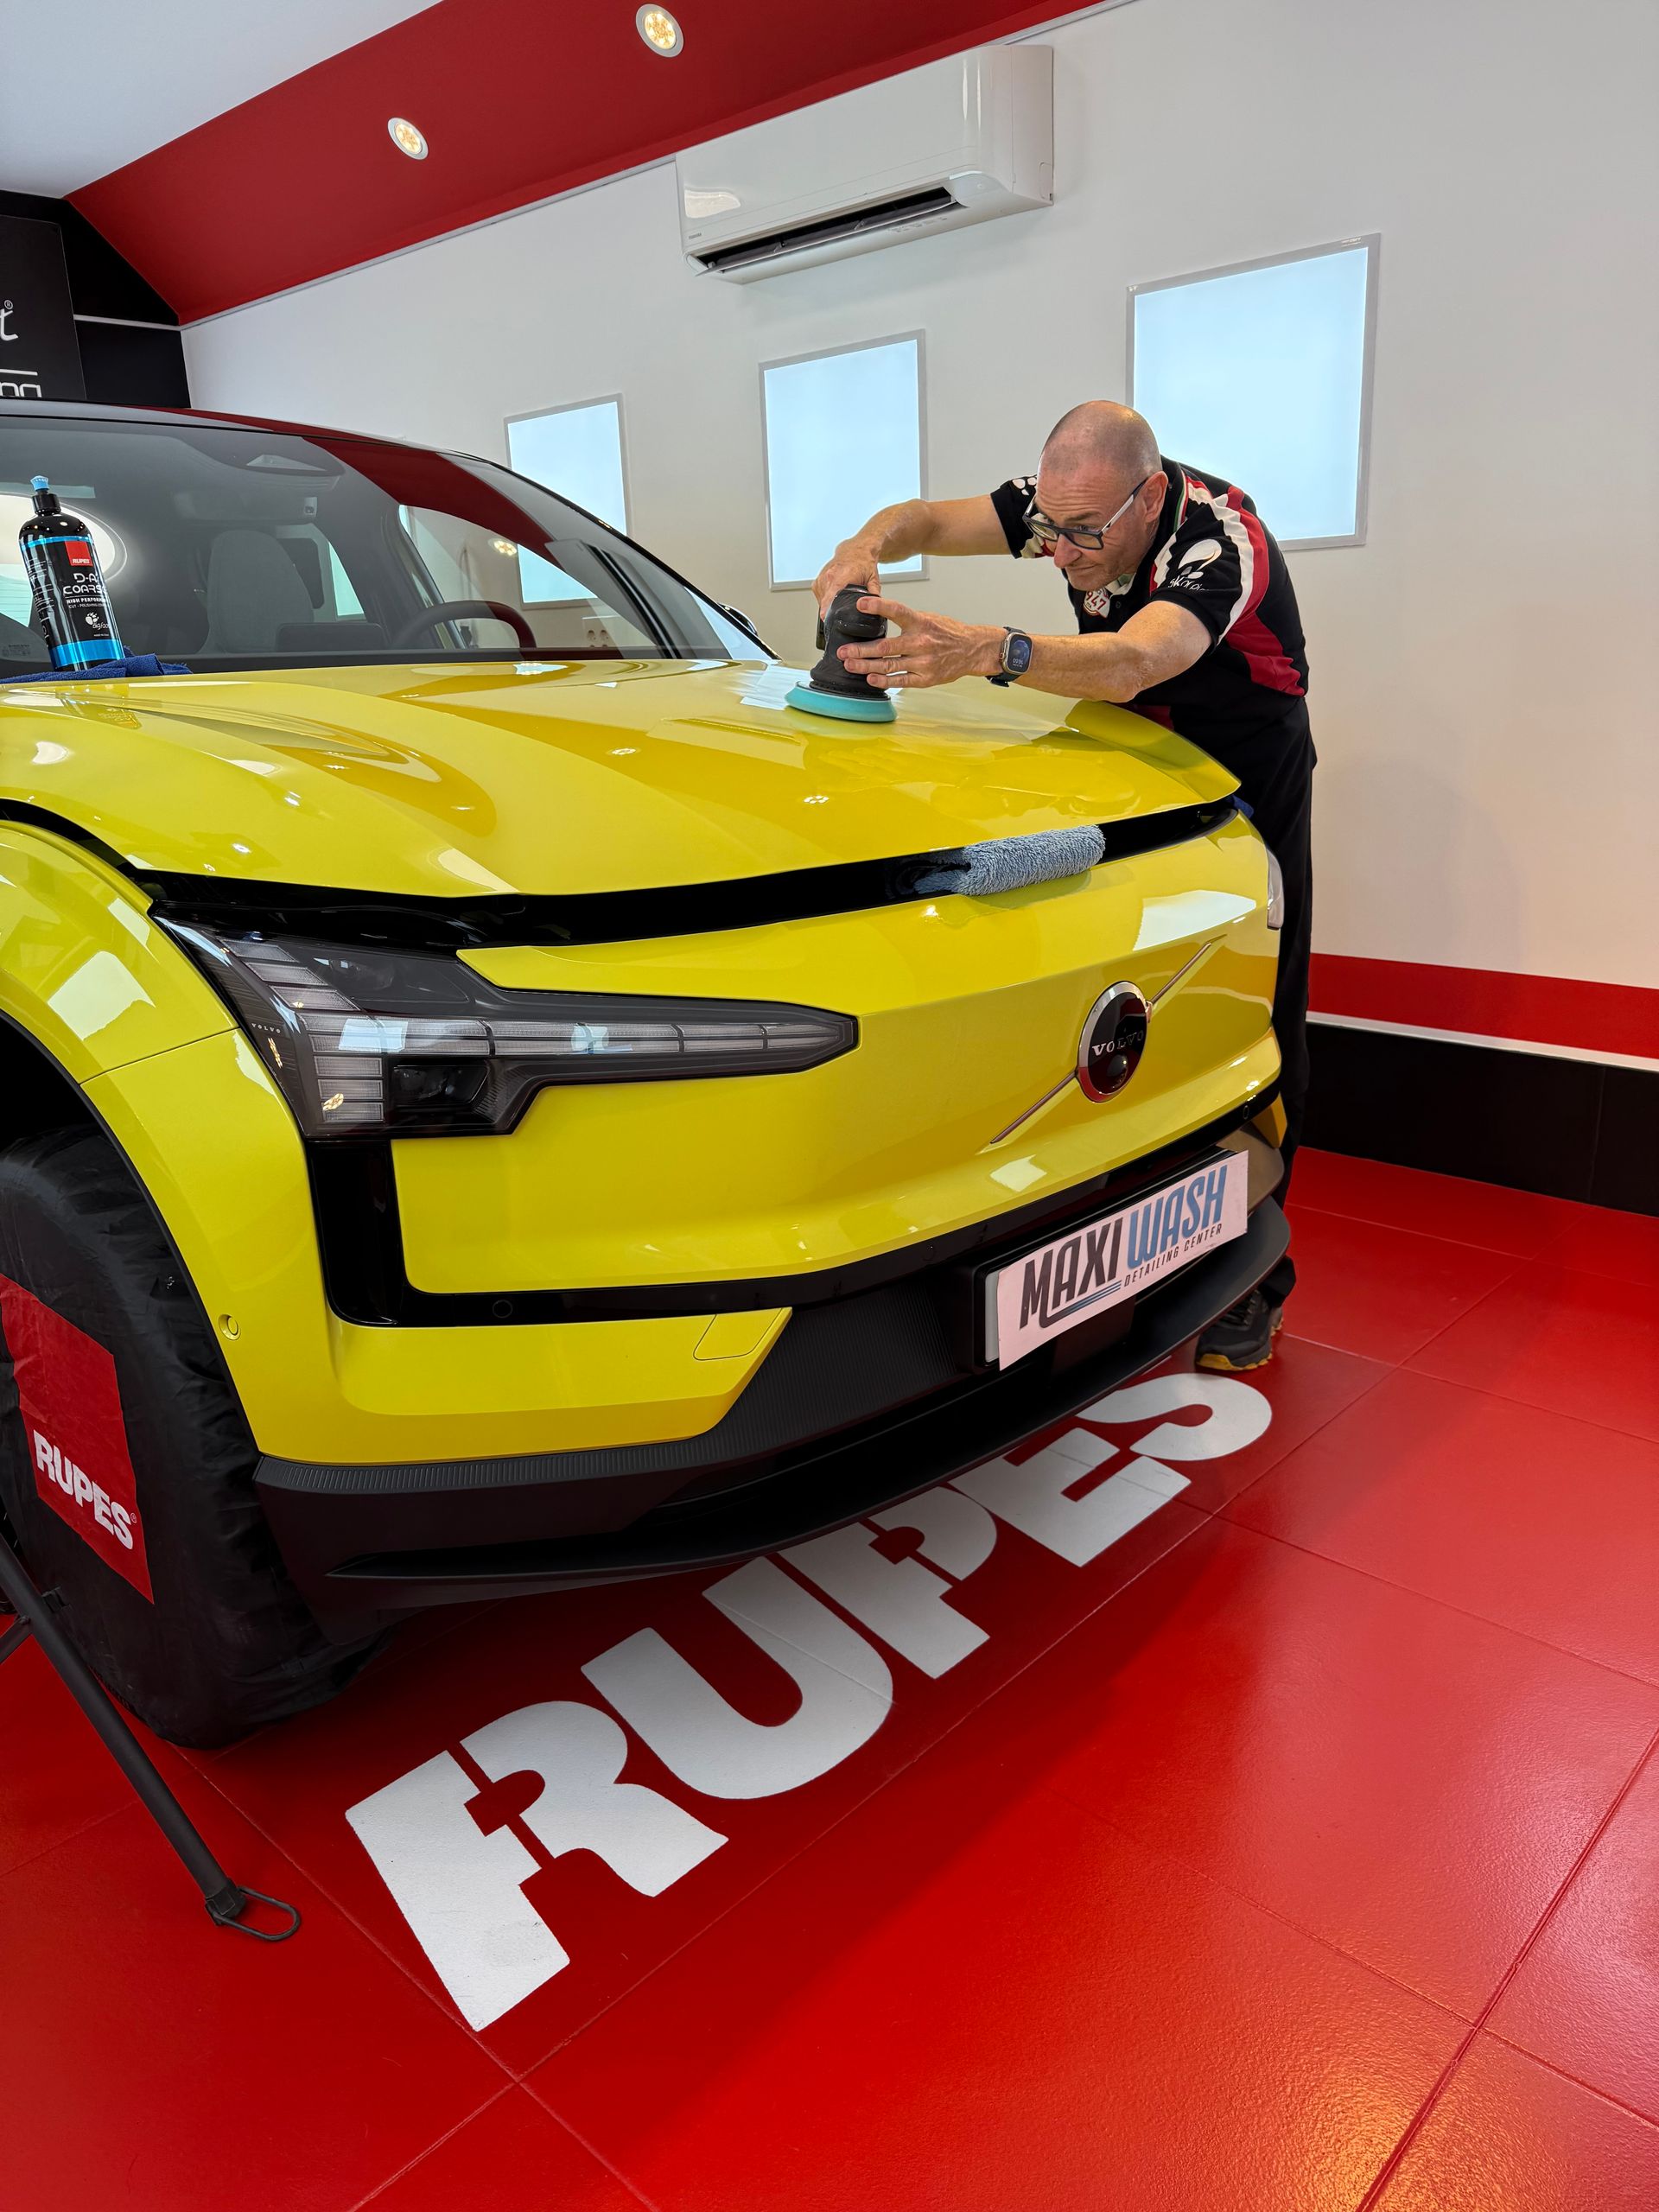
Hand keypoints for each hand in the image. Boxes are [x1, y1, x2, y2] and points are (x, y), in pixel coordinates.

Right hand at [813, 543, 880, 616]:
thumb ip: (874, 594)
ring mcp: (821, 578)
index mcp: (841, 576)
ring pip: (822, 600)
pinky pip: (819, 596)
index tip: (825, 617)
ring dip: (829, 604)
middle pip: (826, 601)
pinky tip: (834, 594)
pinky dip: (826, 598)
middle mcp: (829, 576)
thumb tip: (875, 607)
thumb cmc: (863, 562)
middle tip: (844, 608)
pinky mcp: (817, 581)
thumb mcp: (873, 579)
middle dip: (833, 610)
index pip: (830, 595)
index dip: (827, 608)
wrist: (856, 549)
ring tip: (840, 597)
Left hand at [838, 597, 1003, 690]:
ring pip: (889, 666)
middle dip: (860, 649)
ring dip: (865, 666)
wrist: (972, 650)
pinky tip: (870, 679)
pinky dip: (884, 681)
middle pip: (885, 647)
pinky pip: (900, 682)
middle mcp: (921, 642)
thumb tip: (877, 617)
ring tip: (849, 664)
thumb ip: (905, 620)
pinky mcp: (925, 679)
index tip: (860, 604)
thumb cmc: (947, 632)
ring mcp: (922, 663)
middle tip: (842, 651)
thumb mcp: (928, 618)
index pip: (897, 611)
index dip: (877, 607)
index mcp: (921, 622)